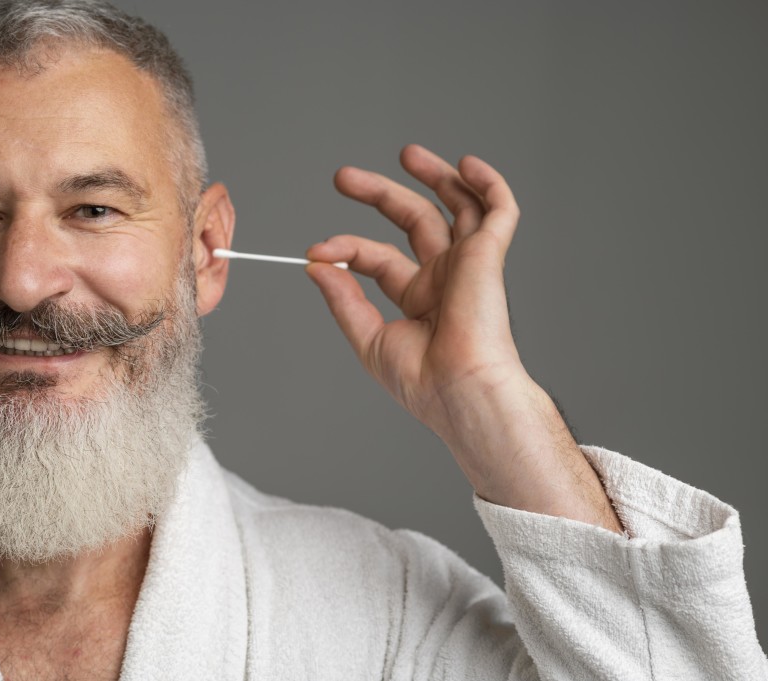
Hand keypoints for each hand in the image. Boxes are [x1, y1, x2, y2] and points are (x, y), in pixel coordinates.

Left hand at [306, 145, 621, 530]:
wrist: (459, 392)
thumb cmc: (423, 381)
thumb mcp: (368, 337)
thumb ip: (342, 299)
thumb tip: (316, 265)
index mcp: (418, 298)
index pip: (377, 257)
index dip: (346, 248)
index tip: (317, 250)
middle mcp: (444, 276)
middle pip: (413, 220)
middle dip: (380, 194)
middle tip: (342, 177)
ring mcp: (468, 264)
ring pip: (457, 206)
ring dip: (434, 176)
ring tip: (405, 153)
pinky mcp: (488, 255)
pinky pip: (499, 211)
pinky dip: (488, 184)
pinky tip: (466, 165)